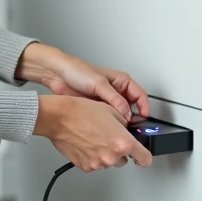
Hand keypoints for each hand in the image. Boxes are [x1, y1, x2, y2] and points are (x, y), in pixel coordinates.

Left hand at [16, 42, 149, 123]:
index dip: (144, 107)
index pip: (140, 96)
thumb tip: (127, 114)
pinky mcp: (97, 109)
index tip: (143, 118)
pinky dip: (109, 124)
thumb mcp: (99, 83)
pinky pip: (108, 119)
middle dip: (133, 118)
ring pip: (120, 115)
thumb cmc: (77, 70)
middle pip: (132, 108)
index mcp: (121, 81)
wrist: (58, 75)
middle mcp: (116, 91)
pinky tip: (108, 128)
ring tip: (119, 129)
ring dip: (120, 122)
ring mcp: (106, 101)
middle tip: (132, 127)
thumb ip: (115, 99)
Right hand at [35, 96, 152, 171]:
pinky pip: (95, 164)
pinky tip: (86, 143)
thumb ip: (124, 124)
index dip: (144, 157)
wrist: (59, 118)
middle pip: (124, 159)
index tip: (142, 156)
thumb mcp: (111, 110)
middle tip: (109, 137)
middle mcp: (112, 155)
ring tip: (94, 138)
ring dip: (105, 153)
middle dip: (119, 150)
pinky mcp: (86, 166)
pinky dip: (93, 156)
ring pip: (109, 162)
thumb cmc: (81, 111)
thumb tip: (126, 129)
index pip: (145, 159)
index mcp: (123, 142)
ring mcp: (98, 163)